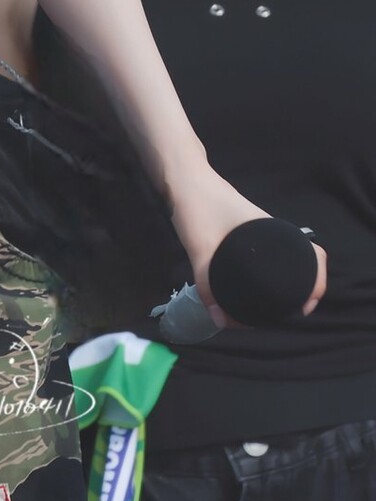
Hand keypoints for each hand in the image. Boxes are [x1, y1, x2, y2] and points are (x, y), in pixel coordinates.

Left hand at [169, 166, 326, 326]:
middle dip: (299, 290)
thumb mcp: (200, 249)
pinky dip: (264, 274)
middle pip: (301, 263)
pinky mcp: (243, 234)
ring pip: (281, 261)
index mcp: (273, 233)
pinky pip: (264, 258)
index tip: (303, 308)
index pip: (314, 257)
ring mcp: (258, 233)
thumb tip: (219, 321)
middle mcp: (271, 233)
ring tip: (266, 307)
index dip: (316, 284)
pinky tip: (246, 289)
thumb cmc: (198, 208)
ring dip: (281, 282)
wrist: (184, 180)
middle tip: (283, 312)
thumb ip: (207, 286)